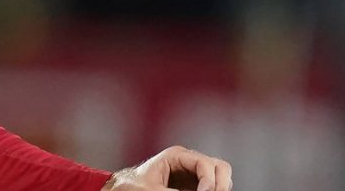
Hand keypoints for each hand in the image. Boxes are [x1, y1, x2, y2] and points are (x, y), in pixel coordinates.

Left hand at [102, 145, 231, 190]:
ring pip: (220, 177)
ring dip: (219, 187)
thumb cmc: (131, 185)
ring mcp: (193, 174)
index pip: (205, 163)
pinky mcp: (194, 186)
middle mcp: (188, 162)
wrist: (123, 188)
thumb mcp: (151, 189)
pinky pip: (213, 187)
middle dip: (221, 183)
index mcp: (176, 156)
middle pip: (220, 167)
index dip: (210, 180)